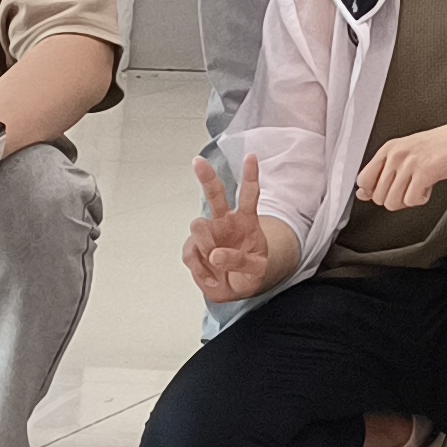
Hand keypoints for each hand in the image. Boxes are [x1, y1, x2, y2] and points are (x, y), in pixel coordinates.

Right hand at [182, 156, 293, 306]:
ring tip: (215, 262)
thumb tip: (216, 254)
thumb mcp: (257, 269)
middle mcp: (226, 222)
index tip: (251, 157)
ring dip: (205, 243)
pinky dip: (199, 267)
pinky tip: (210, 275)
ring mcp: (209, 234)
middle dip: (206, 177)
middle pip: (215, 194)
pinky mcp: (194, 249)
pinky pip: (190, 252)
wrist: (235, 289)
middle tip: (198, 162)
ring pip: (198, 225)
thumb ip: (240, 261)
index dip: (251, 175)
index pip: (250, 194)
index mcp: (247, 221)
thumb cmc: (250, 272)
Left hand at [353, 117, 446, 212]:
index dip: (374, 192)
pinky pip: (412, 201)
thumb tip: (363, 194)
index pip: (362, 180)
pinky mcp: (425, 171)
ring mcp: (410, 162)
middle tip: (412, 187)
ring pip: (391, 202)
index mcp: (389, 148)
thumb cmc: (443, 145)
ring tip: (421, 185)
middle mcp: (396, 154)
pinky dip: (422, 199)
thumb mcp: (408, 154)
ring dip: (409, 200)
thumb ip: (384, 172)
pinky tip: (430, 186)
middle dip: (396, 198)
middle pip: (378, 197)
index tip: (391, 190)